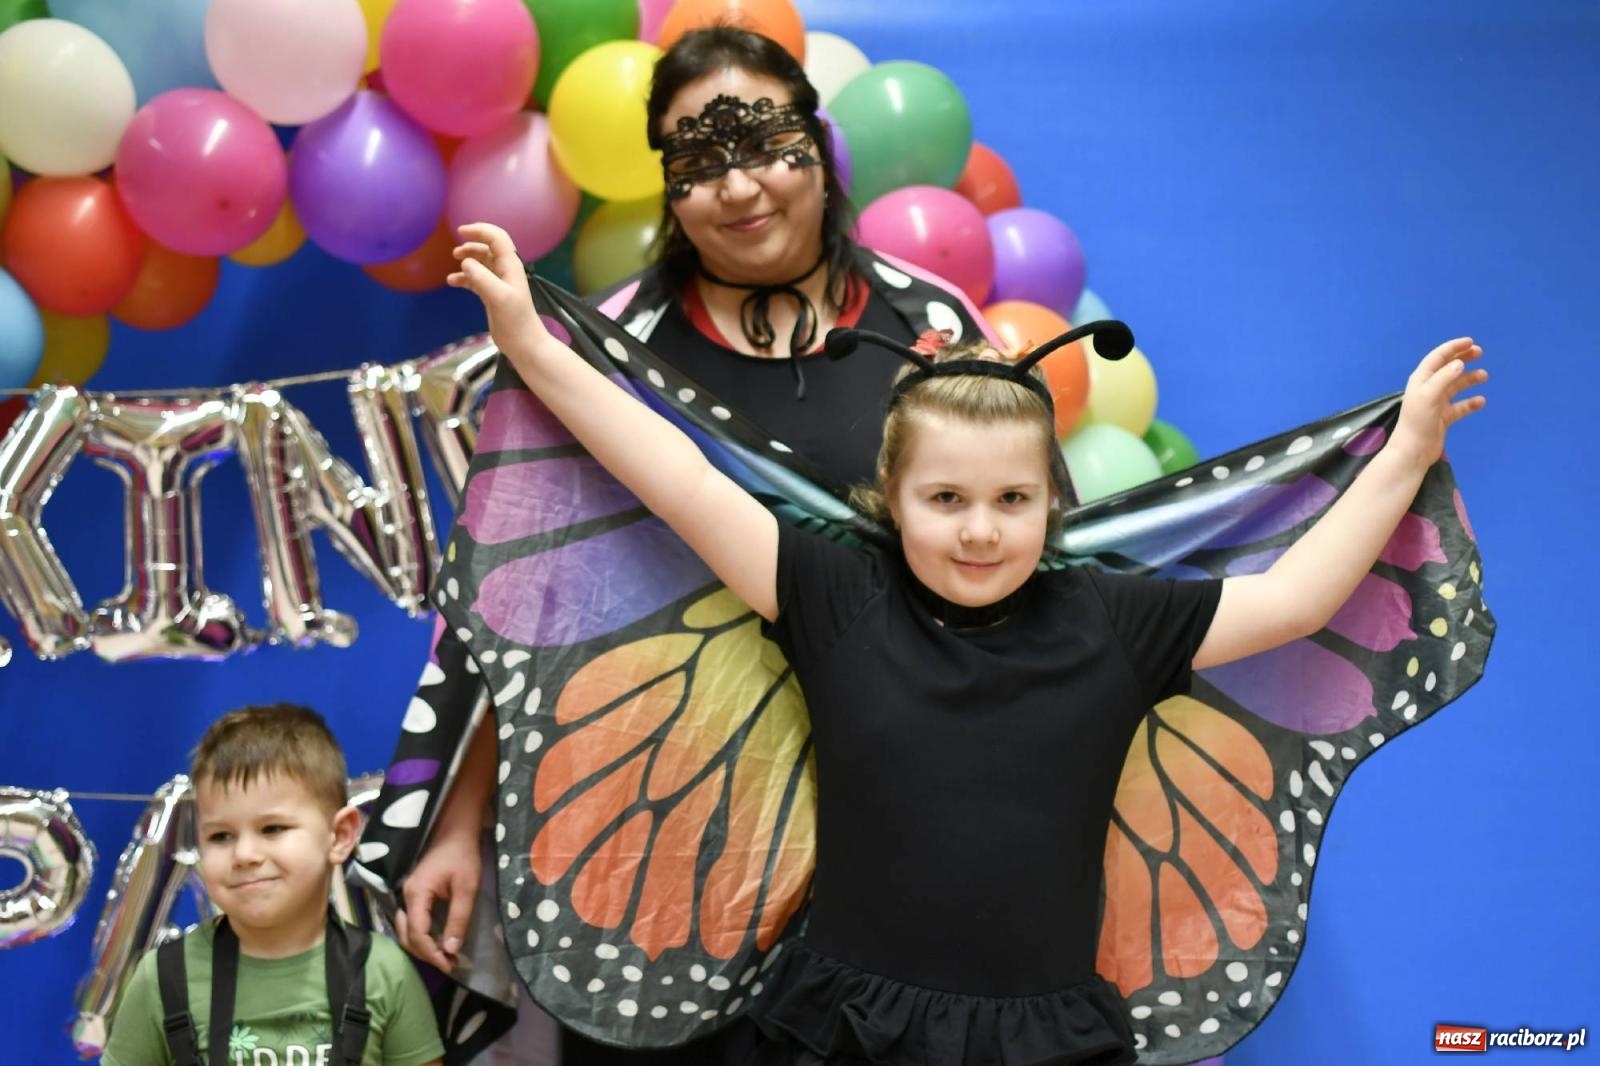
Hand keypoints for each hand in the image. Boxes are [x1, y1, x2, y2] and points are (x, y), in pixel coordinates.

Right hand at [395, 823, 480, 972]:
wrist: (455, 830)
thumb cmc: (462, 855)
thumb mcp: (467, 888)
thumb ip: (458, 919)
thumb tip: (450, 949)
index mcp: (416, 894)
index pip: (417, 934)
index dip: (432, 954)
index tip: (449, 965)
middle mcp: (405, 897)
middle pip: (407, 936)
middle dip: (426, 954)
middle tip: (449, 964)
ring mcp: (407, 896)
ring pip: (406, 931)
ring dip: (423, 947)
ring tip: (446, 957)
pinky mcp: (414, 895)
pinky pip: (411, 922)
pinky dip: (422, 937)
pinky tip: (438, 942)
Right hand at [447, 222, 555, 363]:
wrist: (524, 344)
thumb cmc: (514, 320)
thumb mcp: (498, 297)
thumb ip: (482, 278)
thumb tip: (465, 262)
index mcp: (510, 266)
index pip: (497, 238)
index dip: (480, 230)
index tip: (460, 231)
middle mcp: (505, 271)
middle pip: (488, 248)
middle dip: (472, 244)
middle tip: (455, 251)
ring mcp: (499, 283)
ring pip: (481, 263)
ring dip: (468, 259)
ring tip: (454, 262)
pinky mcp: (492, 295)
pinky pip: (476, 279)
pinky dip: (464, 277)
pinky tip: (452, 282)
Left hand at [1389, 337, 1486, 467]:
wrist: (1413, 451)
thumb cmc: (1418, 421)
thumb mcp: (1429, 395)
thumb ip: (1444, 378)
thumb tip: (1459, 363)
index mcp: (1421, 380)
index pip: (1437, 358)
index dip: (1453, 348)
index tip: (1470, 342)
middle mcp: (1428, 389)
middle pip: (1447, 369)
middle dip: (1462, 358)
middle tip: (1480, 352)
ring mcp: (1436, 404)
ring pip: (1456, 387)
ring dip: (1469, 379)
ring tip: (1484, 376)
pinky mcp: (1443, 418)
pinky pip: (1460, 407)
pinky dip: (1470, 403)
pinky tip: (1481, 401)